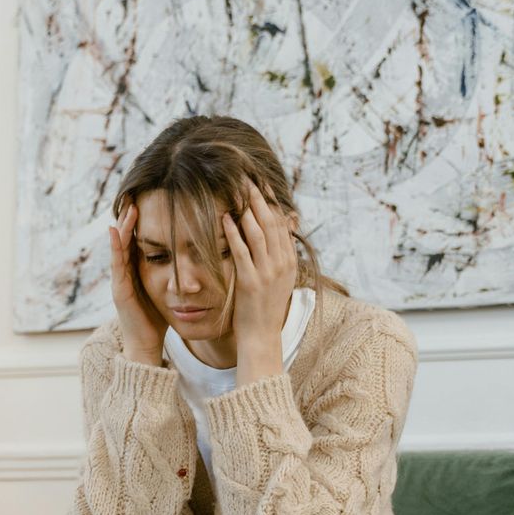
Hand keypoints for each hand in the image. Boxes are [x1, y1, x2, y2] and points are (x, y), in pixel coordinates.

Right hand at [110, 203, 167, 363]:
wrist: (145, 346)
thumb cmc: (156, 320)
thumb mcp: (165, 292)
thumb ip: (172, 276)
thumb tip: (193, 263)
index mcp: (137, 271)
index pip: (138, 241)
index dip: (140, 222)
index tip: (148, 201)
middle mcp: (126, 273)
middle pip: (127, 239)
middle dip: (130, 218)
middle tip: (135, 195)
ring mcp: (120, 281)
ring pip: (120, 248)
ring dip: (123, 227)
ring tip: (128, 207)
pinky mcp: (119, 290)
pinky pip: (117, 264)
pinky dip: (116, 247)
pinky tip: (115, 231)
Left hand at [222, 180, 295, 379]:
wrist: (262, 336)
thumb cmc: (265, 307)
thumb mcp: (279, 277)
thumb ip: (279, 251)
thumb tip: (285, 225)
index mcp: (288, 260)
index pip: (281, 222)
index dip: (270, 201)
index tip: (260, 183)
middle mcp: (281, 264)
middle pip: (270, 222)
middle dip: (258, 198)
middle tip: (246, 178)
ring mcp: (267, 273)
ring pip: (258, 233)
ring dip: (247, 209)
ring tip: (236, 190)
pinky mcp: (250, 282)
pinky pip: (242, 252)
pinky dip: (234, 233)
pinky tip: (225, 218)